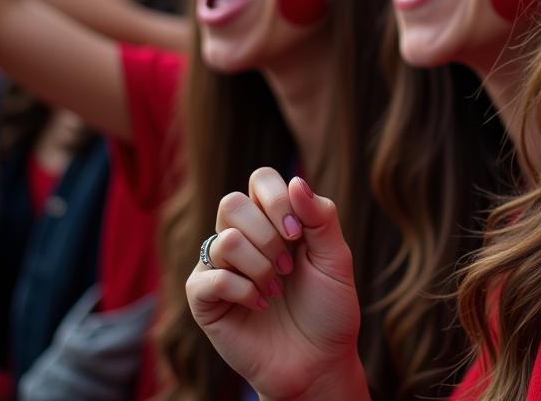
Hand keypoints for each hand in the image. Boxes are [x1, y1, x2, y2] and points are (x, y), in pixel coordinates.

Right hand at [186, 170, 369, 400]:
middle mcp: (243, 237)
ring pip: (223, 240)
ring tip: (276, 290)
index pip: (260, 179)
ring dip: (259, 267)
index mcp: (273, 220)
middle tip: (288, 267)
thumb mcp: (336, 257)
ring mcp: (220, 268)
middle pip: (232, 203)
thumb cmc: (328, 308)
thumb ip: (320, 216)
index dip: (277, 200)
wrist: (319, 362)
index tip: (299, 234)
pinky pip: (209, 278)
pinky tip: (260, 306)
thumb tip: (295, 180)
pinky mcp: (204, 300)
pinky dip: (242, 291)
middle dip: (267, 235)